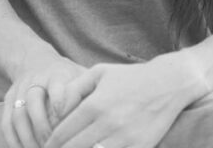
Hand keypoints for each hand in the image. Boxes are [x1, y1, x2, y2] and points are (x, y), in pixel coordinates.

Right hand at [2, 50, 87, 147]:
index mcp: (56, 73)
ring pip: (18, 115)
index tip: (68, 121)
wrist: (35, 60)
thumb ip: (90, 90)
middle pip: (33, 101)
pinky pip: (6, 123)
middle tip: (53, 145)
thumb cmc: (65, 75)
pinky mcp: (8, 100)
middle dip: (43, 127)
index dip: (61, 103)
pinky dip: (14, 141)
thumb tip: (106, 111)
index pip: (57, 86)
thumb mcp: (79, 75)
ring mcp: (19, 90)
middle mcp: (35, 80)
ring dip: (28, 138)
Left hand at [45, 55, 201, 147]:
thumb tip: (55, 109)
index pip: (63, 134)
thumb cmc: (129, 78)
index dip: (50, 144)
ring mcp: (125, 140)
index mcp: (94, 105)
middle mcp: (108, 124)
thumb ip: (74, 89)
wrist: (167, 84)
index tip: (45, 147)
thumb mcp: (98, 73)